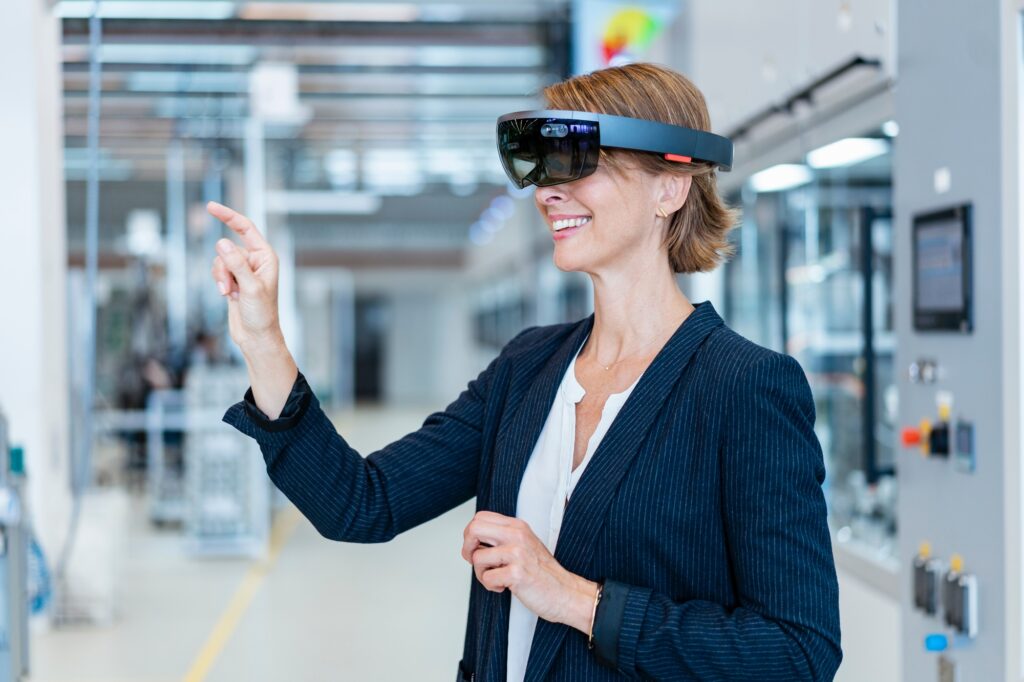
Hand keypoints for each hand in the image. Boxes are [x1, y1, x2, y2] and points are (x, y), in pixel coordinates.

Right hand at [207, 201, 281, 350]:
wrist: (256, 336)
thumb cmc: (261, 314)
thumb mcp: (249, 287)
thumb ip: (236, 264)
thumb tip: (221, 242)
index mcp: (266, 256)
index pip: (246, 228)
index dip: (228, 216)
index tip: (210, 206)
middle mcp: (256, 260)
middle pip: (228, 248)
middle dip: (224, 267)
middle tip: (231, 288)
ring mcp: (244, 270)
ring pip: (220, 261)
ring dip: (221, 278)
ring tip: (230, 295)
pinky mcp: (234, 280)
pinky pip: (218, 271)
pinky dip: (219, 282)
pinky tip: (229, 296)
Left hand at [462, 511, 597, 631]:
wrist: (565, 592)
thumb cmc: (542, 572)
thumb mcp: (524, 544)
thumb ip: (502, 536)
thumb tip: (472, 539)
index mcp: (517, 526)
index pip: (480, 517)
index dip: (471, 534)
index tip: (476, 549)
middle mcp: (517, 535)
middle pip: (474, 529)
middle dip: (467, 549)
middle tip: (478, 562)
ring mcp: (517, 553)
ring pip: (477, 558)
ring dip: (481, 574)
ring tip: (497, 579)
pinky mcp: (517, 573)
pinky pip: (487, 578)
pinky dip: (492, 587)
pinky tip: (505, 587)